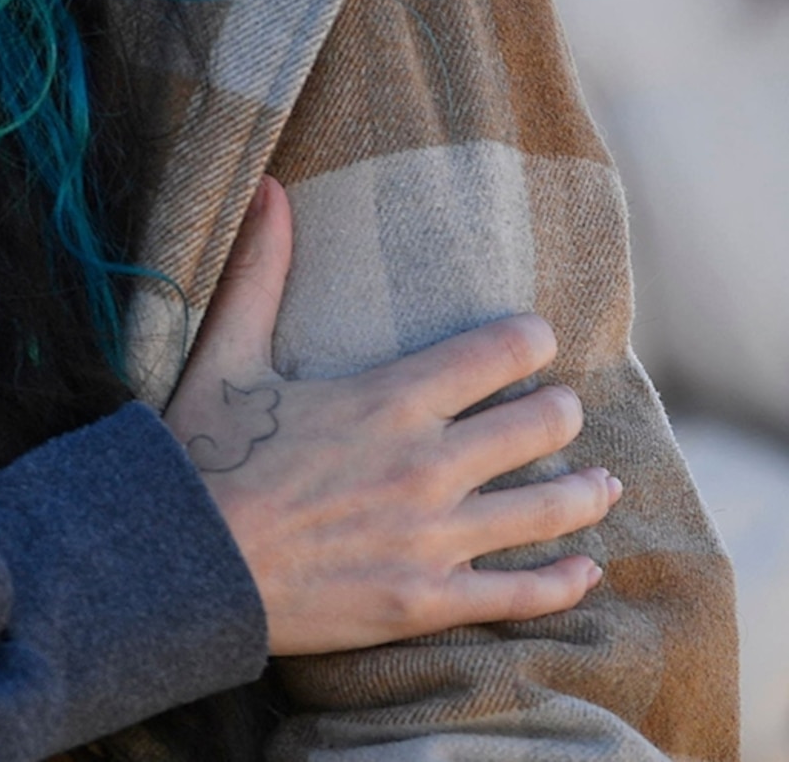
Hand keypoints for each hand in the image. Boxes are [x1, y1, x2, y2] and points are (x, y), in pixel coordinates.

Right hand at [163, 176, 617, 655]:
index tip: (536, 341)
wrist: (186, 568)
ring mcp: (433, 537)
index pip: (499, 351)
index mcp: (391, 398)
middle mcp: (428, 463)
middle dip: (561, 414)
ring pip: (547, 508)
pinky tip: (586, 571)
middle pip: (542, 425)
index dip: (531, 340)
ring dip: (586, 493)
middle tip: (562, 414)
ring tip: (603, 485)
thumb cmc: (203, 460)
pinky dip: (562, 581)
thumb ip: (259, 273)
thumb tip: (267, 188)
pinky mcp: (427, 601)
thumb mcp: (226, 357)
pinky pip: (520, 593)